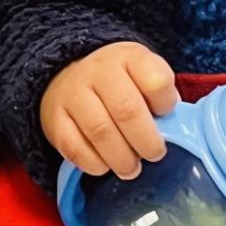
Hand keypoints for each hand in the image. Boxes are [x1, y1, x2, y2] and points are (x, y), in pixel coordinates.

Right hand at [40, 41, 176, 178]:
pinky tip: (105, 166)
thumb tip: (172, 127)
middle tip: (154, 155)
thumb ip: (160, 95)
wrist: (68, 71)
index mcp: (128, 57)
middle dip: (146, 141)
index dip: (166, 103)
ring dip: (121, 158)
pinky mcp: (54, 118)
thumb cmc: (118, 81)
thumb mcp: (143, 73)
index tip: (165, 115)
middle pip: (127, 111)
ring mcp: (72, 93)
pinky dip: (94, 163)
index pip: (155, 80)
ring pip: (100, 132)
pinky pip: (75, 147)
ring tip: (131, 168)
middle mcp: (98, 71)